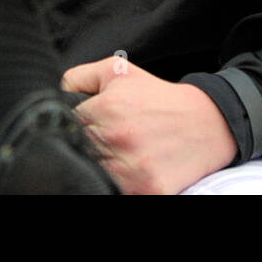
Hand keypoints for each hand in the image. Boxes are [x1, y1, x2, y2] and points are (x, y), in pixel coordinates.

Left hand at [62, 56, 236, 194]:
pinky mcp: (147, 191)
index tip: (87, 124)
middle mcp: (117, 139)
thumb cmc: (157, 97)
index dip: (75, 123)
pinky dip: (117, 182)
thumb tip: (56, 94)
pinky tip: (128, 168)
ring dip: (100, 165)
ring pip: (93, 172)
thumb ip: (79, 77)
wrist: (204, 123)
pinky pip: (115, 190)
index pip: (67, 123)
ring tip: (118, 152)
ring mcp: (132, 169)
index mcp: (106, 109)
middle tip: (105, 138)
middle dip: (87, 144)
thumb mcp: (118, 70)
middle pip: (78, 150)